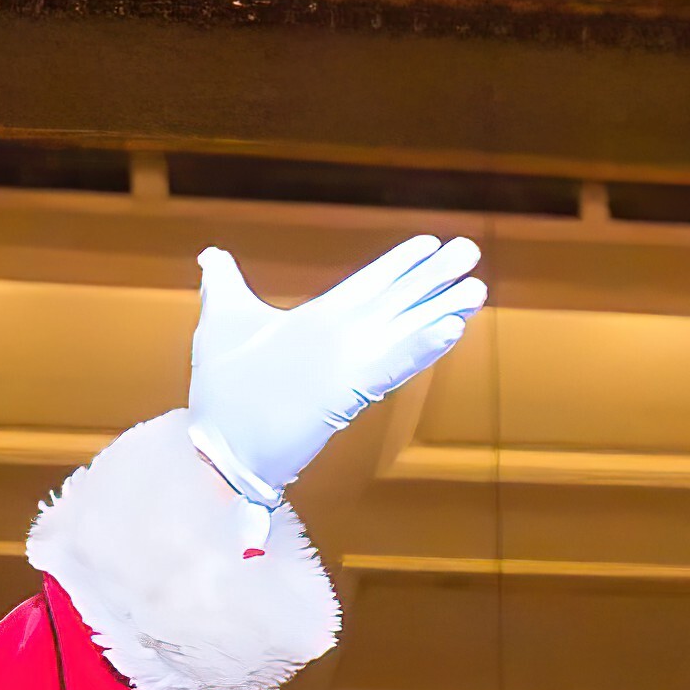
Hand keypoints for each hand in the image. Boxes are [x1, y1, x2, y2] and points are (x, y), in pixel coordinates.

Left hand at [182, 233, 484, 503]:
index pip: (368, 286)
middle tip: (471, 251)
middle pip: (395, 303)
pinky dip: (420, 348)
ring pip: (402, 333)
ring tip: (477, 291)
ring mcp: (346, 367)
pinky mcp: (346, 393)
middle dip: (433, 279)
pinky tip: (451, 330)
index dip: (399, 265)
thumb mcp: (223, 325)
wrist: (217, 446)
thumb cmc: (222, 391)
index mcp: (319, 322)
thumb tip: (212, 253)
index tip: (430, 243)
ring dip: (439, 312)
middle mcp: (340, 342)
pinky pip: (390, 366)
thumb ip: (226, 286)